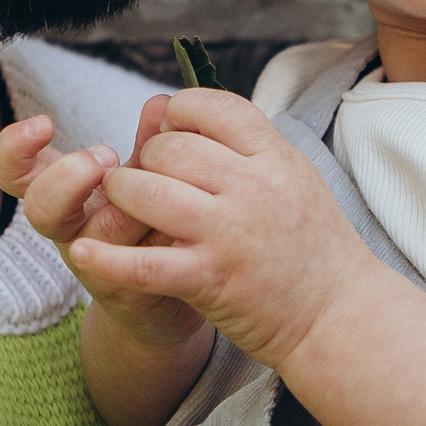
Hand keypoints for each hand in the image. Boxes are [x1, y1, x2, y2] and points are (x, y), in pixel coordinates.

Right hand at [0, 100, 205, 353]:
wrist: (168, 290)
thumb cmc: (149, 224)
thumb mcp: (144, 179)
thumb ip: (149, 143)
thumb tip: (160, 102)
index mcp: (63, 193)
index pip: (14, 171)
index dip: (15, 148)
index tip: (44, 123)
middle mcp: (71, 228)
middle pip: (40, 208)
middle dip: (68, 178)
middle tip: (106, 157)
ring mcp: (96, 262)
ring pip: (97, 233)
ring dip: (127, 203)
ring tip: (157, 184)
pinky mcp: (128, 286)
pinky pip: (137, 261)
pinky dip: (161, 232)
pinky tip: (182, 217)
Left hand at [67, 87, 382, 369]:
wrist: (340, 317)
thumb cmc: (315, 249)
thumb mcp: (295, 179)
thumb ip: (250, 146)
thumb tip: (192, 110)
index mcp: (276, 158)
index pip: (214, 107)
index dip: (181, 111)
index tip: (170, 129)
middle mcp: (254, 188)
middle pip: (170, 148)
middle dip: (146, 158)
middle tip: (146, 176)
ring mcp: (230, 233)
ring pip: (147, 190)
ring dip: (124, 196)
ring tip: (124, 205)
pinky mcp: (211, 279)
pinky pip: (145, 263)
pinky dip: (108, 258)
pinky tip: (84, 252)